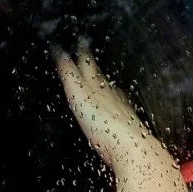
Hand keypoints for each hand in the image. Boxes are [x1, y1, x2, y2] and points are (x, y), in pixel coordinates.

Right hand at [53, 45, 171, 176]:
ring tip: (98, 81)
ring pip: (110, 91)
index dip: (82, 53)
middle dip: (92, 66)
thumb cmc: (104, 124)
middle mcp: (112, 94)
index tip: (80, 41)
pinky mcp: (126, 127)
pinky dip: (110, 104)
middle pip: (100, 76)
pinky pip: (116, 108)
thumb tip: (60, 53)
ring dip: (102, 85)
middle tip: (87, 55)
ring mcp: (121, 110)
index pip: (87, 64)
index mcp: (99, 85)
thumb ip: (69, 75)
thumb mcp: (79, 96)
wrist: (132, 150)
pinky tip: (111, 110)